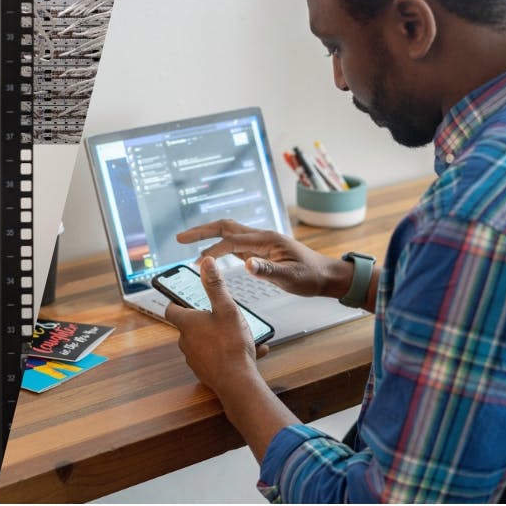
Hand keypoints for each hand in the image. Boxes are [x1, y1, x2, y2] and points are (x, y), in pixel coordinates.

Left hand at [164, 256, 268, 393]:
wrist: (237, 382)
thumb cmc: (231, 345)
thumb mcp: (226, 309)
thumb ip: (216, 286)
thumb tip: (206, 263)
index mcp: (187, 323)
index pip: (172, 309)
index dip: (176, 302)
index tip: (184, 297)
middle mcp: (186, 341)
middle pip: (190, 326)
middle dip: (206, 320)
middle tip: (223, 315)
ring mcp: (194, 358)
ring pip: (205, 342)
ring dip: (221, 337)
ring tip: (243, 335)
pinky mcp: (205, 372)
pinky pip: (217, 358)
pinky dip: (229, 353)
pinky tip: (251, 352)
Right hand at [177, 218, 350, 299]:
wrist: (326, 276)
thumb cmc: (311, 276)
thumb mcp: (291, 278)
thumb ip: (269, 271)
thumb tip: (246, 265)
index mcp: (266, 240)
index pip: (231, 240)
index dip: (211, 247)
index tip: (194, 255)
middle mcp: (261, 237)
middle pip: (225, 227)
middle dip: (201, 231)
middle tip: (180, 238)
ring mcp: (260, 243)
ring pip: (229, 233)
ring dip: (208, 236)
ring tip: (188, 243)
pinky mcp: (260, 251)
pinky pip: (235, 243)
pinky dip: (219, 245)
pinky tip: (211, 253)